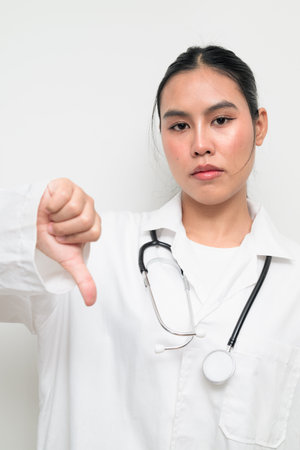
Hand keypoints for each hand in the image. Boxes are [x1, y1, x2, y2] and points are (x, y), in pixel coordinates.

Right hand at [36, 178, 100, 305]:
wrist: (29, 222)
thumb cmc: (48, 236)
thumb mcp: (67, 259)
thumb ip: (82, 277)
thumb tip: (91, 300)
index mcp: (94, 224)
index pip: (93, 233)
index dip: (74, 238)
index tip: (64, 238)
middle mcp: (90, 207)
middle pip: (85, 220)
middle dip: (64, 229)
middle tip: (56, 228)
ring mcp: (79, 194)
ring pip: (74, 208)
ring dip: (56, 217)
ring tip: (51, 217)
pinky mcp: (67, 184)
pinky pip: (63, 195)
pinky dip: (50, 204)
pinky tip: (49, 206)